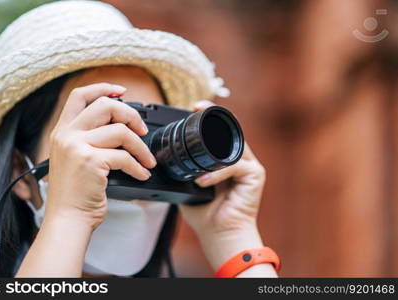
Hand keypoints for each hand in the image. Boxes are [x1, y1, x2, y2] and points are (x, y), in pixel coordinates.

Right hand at [46, 83, 156, 229]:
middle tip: (142, 131)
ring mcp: (77, 147)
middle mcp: (67, 135)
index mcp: (62, 132)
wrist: (67, 220)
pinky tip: (141, 174)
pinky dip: (139, 166)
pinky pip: (125, 156)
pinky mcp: (91, 161)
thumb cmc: (75, 194)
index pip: (79, 95)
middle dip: (130, 115)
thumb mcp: (74, 159)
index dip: (103, 88)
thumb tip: (121, 127)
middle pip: (105, 105)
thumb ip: (89, 140)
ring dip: (141, 147)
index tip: (122, 92)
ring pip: (121, 131)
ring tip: (147, 161)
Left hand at [179, 100, 269, 273]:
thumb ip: (182, 172)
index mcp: (225, 161)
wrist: (218, 234)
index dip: (209, 117)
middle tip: (198, 107)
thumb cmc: (205, 214)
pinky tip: (202, 182)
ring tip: (197, 142)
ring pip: (233, 145)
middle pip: (230, 131)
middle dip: (214, 118)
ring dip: (215, 142)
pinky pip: (234, 167)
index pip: (219, 133)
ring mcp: (250, 166)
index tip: (194, 107)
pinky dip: (216, 174)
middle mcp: (240, 160)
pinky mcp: (255, 176)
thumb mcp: (188, 187)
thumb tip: (161, 161)